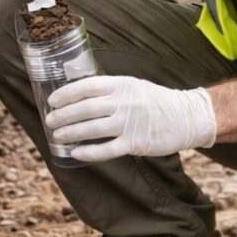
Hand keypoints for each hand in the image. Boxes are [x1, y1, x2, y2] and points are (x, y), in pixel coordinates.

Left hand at [46, 75, 216, 162]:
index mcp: (121, 84)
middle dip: (63, 116)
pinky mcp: (135, 143)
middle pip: (85, 108)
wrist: (186, 116)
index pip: (86, 87)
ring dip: (71, 133)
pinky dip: (89, 151)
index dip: (66, 94)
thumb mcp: (133, 86)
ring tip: (57, 137)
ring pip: (92, 128)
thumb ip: (111, 90)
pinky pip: (107, 149)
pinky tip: (76, 152)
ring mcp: (129, 123)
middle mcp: (123, 102)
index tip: (52, 101)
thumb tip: (81, 96)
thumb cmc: (156, 101)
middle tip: (50, 122)